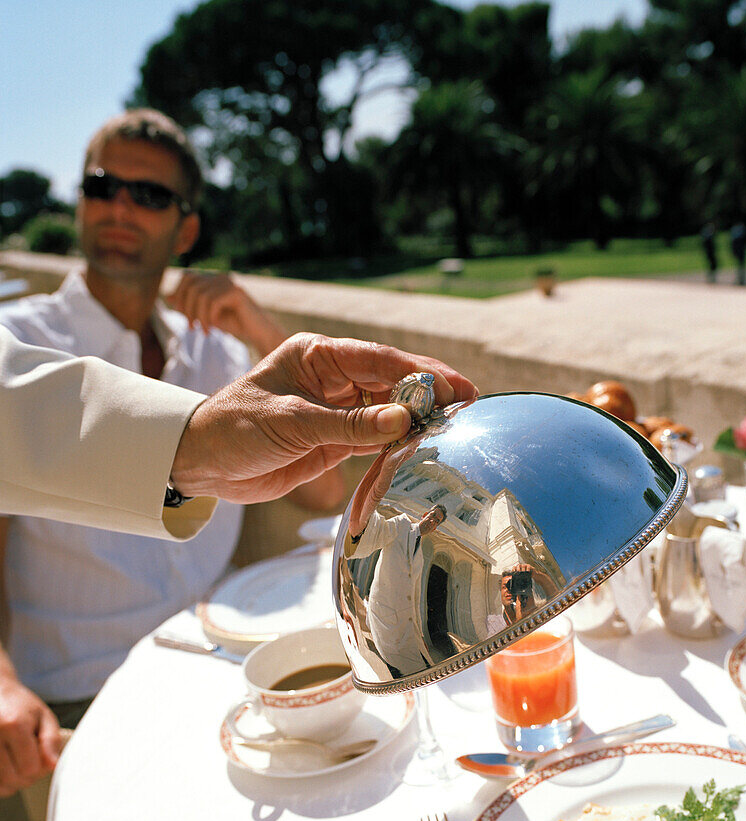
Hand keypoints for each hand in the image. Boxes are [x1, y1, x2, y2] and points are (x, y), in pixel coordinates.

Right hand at [0, 679, 61, 796]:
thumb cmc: (20, 706)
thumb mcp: (43, 716)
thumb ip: (51, 741)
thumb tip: (53, 765)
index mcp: (13, 725)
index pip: (30, 768)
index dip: (40, 769)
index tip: (41, 758)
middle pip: (12, 779)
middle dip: (26, 777)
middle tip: (29, 762)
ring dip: (10, 783)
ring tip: (16, 764)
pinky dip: (0, 782)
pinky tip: (5, 768)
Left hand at [166, 272, 285, 355]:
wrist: (259, 333)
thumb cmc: (234, 323)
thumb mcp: (206, 315)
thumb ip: (190, 305)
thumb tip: (168, 296)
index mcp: (214, 279)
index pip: (187, 277)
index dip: (180, 295)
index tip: (184, 316)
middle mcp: (221, 276)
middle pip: (191, 284)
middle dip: (187, 307)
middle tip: (191, 327)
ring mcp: (230, 282)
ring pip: (201, 295)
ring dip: (198, 316)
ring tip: (203, 331)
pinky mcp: (236, 292)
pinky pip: (213, 302)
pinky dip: (209, 317)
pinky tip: (213, 328)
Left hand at [171, 332, 476, 503]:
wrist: (201, 464)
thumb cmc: (233, 427)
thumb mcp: (292, 423)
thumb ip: (350, 424)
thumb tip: (404, 420)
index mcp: (318, 356)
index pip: (379, 360)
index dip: (421, 372)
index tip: (455, 387)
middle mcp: (331, 378)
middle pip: (391, 382)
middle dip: (428, 394)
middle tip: (468, 406)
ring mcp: (335, 409)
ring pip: (387, 410)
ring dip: (416, 420)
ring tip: (453, 428)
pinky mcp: (333, 440)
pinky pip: (375, 438)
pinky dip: (397, 444)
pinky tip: (422, 447)